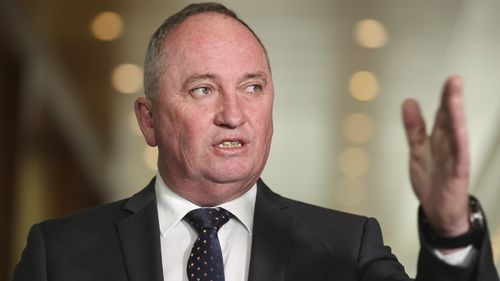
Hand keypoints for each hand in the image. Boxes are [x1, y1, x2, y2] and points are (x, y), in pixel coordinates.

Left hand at [402, 76, 469, 237]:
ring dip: (456, 117)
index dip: (445, 97)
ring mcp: (454, 160)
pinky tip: (459, 131)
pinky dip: (458, 144)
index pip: (443, 114)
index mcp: (440, 140)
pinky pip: (458, 157)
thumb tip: (408, 102)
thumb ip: (414, 127)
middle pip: (451, 120)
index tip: (450, 79)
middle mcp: (449, 147)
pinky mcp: (456, 174)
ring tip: (455, 99)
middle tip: (454, 81)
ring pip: (456, 135)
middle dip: (453, 101)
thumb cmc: (432, 182)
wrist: (437, 212)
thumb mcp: (417, 150)